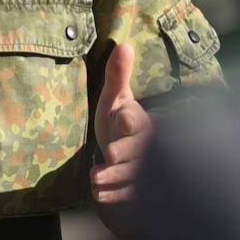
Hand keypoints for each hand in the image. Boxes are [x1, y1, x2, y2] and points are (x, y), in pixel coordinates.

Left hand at [91, 41, 152, 206]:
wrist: (126, 151)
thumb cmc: (118, 121)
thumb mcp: (115, 98)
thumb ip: (117, 75)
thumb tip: (124, 44)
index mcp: (139, 121)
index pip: (136, 120)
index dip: (129, 119)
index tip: (121, 119)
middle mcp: (144, 146)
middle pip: (136, 150)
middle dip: (123, 153)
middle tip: (109, 154)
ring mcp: (141, 169)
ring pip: (132, 174)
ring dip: (114, 176)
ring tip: (96, 177)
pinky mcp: (136, 188)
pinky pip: (128, 193)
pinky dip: (114, 195)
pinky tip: (100, 194)